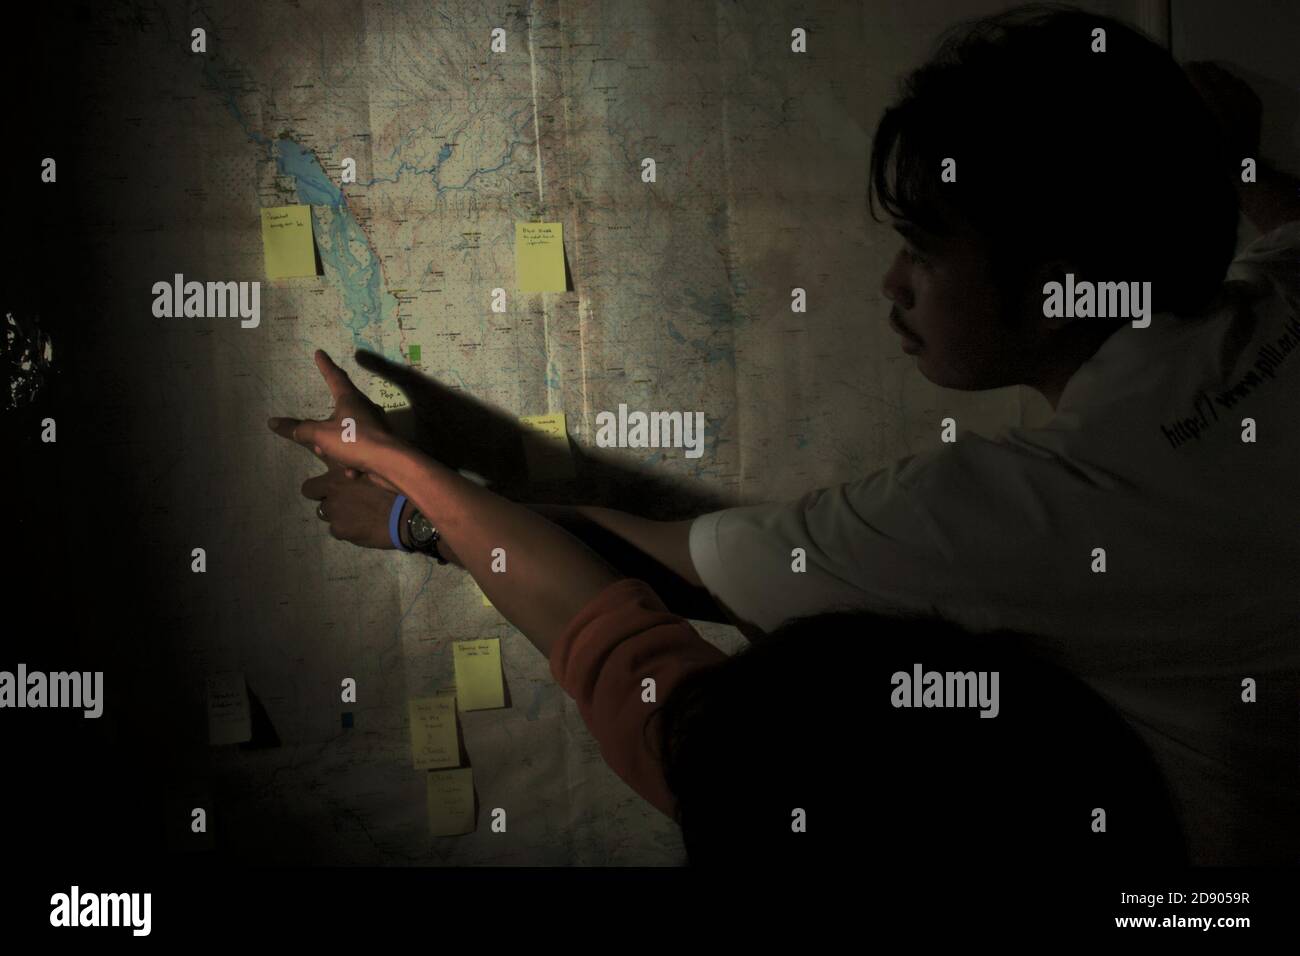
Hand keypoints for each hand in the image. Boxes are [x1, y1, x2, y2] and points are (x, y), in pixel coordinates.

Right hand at [268, 349, 401, 473]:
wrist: (390, 464)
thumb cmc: (355, 440)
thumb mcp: (321, 435)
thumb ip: (299, 429)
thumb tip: (274, 422)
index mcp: (350, 399)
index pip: (334, 377)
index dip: (325, 365)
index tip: (320, 353)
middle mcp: (364, 408)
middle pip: (339, 411)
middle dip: (325, 429)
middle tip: (319, 442)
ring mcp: (374, 426)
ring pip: (347, 434)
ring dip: (338, 449)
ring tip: (338, 458)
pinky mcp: (380, 444)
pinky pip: (359, 450)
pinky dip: (352, 461)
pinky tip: (353, 471)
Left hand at [302, 464, 400, 548]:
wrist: (407, 516)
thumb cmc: (396, 490)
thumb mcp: (377, 472)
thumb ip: (358, 469)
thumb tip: (348, 469)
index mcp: (342, 470)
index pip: (317, 462)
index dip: (319, 470)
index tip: (324, 477)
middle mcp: (333, 487)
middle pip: (309, 490)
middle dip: (321, 495)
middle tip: (340, 500)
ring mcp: (334, 509)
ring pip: (324, 512)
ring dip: (335, 513)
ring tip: (355, 516)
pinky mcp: (339, 529)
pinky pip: (336, 530)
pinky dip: (346, 530)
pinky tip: (361, 528)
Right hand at [1183, 61, 1261, 157]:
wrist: (1242, 166)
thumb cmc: (1215, 157)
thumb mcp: (1198, 142)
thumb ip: (1189, 121)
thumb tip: (1178, 103)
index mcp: (1219, 116)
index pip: (1205, 87)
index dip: (1195, 75)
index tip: (1185, 66)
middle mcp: (1235, 108)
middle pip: (1219, 79)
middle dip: (1206, 70)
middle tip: (1193, 65)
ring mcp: (1248, 106)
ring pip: (1232, 80)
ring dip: (1218, 73)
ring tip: (1206, 69)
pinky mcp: (1256, 106)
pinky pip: (1243, 86)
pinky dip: (1233, 81)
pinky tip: (1225, 80)